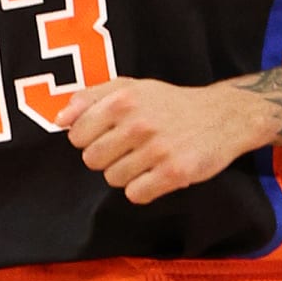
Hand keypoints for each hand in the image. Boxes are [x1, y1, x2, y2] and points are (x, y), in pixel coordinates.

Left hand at [57, 78, 255, 205]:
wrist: (222, 116)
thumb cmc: (169, 103)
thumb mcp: (131, 87)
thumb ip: (91, 97)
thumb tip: (59, 119)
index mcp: (123, 99)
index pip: (76, 135)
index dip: (88, 138)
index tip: (106, 135)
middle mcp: (138, 123)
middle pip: (91, 160)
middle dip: (105, 158)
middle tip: (126, 149)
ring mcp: (157, 149)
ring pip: (112, 179)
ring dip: (125, 174)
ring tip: (145, 159)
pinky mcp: (175, 172)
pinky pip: (136, 194)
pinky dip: (142, 189)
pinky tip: (155, 174)